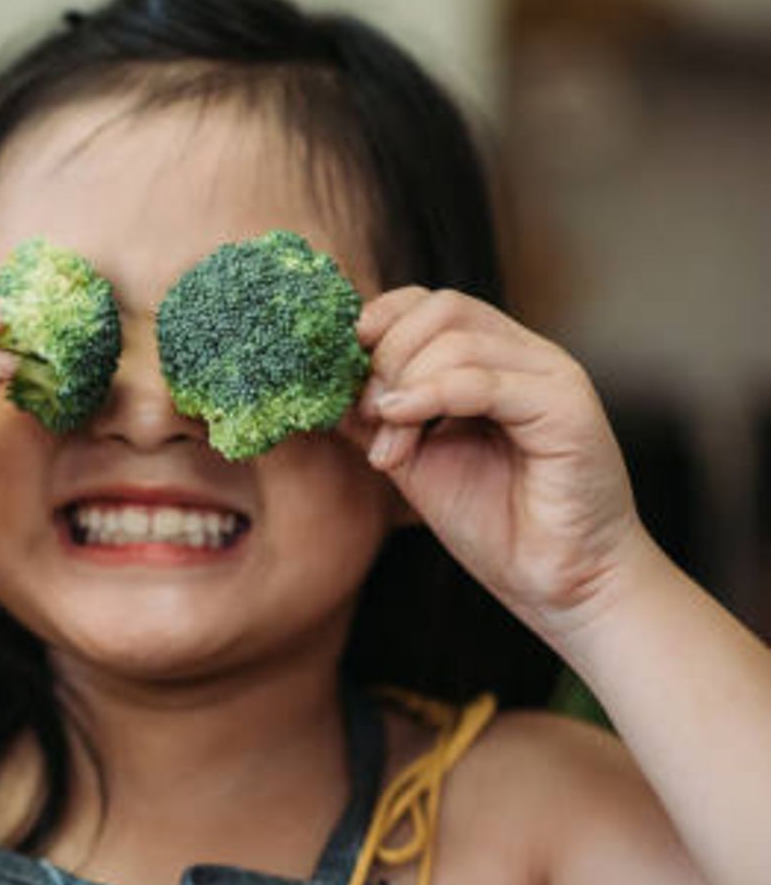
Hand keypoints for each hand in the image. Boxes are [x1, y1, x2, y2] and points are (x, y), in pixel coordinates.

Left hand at [349, 287, 649, 633]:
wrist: (558, 581)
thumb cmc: (494, 522)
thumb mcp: (412, 458)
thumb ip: (373, 415)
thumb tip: (318, 384)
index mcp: (493, 359)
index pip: (429, 303)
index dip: (378, 322)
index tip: (340, 365)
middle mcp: (525, 356)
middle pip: (441, 309)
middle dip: (386, 355)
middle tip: (368, 413)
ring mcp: (550, 375)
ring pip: (458, 341)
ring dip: (403, 388)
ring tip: (389, 445)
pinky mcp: (566, 406)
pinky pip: (484, 381)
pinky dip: (430, 395)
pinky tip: (400, 423)